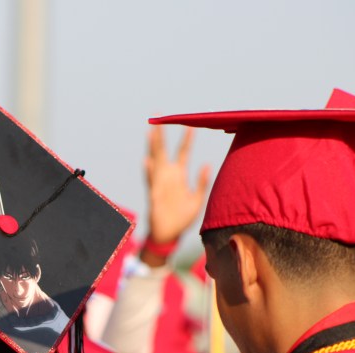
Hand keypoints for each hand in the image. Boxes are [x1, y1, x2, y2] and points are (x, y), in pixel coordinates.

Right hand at [145, 125, 209, 244]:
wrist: (170, 234)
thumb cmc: (183, 217)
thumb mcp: (197, 199)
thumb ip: (202, 182)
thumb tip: (207, 164)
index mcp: (179, 176)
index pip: (182, 152)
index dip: (186, 140)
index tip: (190, 125)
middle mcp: (167, 176)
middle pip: (163, 151)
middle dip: (161, 135)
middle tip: (158, 117)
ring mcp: (159, 184)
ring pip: (155, 162)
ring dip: (153, 148)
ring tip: (151, 132)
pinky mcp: (154, 195)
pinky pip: (151, 182)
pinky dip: (149, 172)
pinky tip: (147, 161)